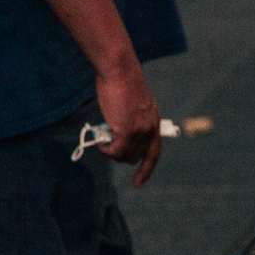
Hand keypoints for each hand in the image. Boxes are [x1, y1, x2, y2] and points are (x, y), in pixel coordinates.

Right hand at [95, 60, 161, 185]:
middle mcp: (151, 128)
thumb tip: (116, 138)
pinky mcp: (129, 130)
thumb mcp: (131, 106)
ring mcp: (141, 131)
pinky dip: (106, 149)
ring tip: (102, 136)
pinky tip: (100, 141)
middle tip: (106, 140)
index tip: (137, 183)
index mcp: (154, 122)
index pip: (154, 152)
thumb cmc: (120, 83)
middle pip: (135, 157)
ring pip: (123, 156)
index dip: (146, 169)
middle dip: (119, 153)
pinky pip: (115, 151)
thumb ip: (129, 122)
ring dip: (111, 151)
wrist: (119, 71)